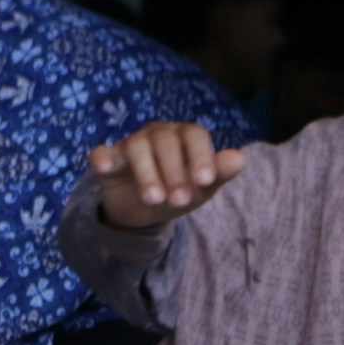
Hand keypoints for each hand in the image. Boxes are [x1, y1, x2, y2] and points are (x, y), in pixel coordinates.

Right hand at [87, 122, 247, 230]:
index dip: (201, 156)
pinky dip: (103, 158)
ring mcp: (131, 144)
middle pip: (166, 142)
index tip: (205, 180)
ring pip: (138, 147)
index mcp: (185, 137)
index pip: (195, 136)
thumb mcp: (200, 188)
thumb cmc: (178, 191)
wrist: (143, 211)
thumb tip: (241, 159)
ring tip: (154, 199)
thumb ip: (218, 173)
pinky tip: (103, 166)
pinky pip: (103, 153)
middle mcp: (159, 134)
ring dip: (148, 173)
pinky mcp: (108, 158)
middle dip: (175, 172)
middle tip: (180, 200)